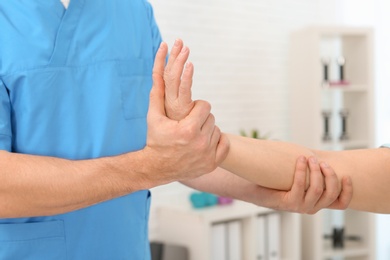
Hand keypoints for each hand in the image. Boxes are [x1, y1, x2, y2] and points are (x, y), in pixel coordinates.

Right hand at [143, 42, 228, 184]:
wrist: (156, 168)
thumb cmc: (155, 139)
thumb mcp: (154, 116)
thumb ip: (158, 93)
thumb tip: (158, 70)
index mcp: (188, 129)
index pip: (205, 106)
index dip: (197, 107)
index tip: (189, 112)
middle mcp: (200, 142)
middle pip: (211, 118)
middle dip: (201, 118)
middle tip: (190, 123)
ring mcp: (207, 155)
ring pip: (216, 130)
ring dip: (207, 129)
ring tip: (193, 134)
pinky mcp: (211, 164)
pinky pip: (224, 144)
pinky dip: (217, 141)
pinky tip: (204, 141)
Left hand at [252, 156, 352, 213]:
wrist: (255, 187)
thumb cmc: (277, 180)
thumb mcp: (299, 176)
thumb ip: (312, 170)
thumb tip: (320, 154)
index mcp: (317, 202)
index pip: (340, 203)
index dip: (348, 191)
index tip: (347, 175)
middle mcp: (311, 207)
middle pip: (331, 193)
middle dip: (329, 175)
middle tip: (320, 161)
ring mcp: (300, 207)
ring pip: (317, 189)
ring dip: (315, 171)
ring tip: (309, 158)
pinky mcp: (289, 204)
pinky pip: (300, 186)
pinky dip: (301, 171)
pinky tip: (299, 160)